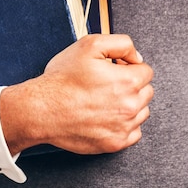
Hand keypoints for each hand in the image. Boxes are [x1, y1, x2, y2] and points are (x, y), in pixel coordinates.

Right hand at [0, 34, 153, 155]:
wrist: (42, 110)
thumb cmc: (62, 79)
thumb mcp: (89, 45)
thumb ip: (121, 44)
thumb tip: (137, 57)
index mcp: (128, 81)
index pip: (145, 71)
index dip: (127, 67)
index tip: (112, 70)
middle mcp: (130, 106)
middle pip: (146, 92)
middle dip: (130, 86)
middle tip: (106, 85)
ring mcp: (123, 127)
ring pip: (141, 112)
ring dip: (129, 105)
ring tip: (104, 101)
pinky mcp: (114, 143)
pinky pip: (133, 133)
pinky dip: (124, 125)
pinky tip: (106, 117)